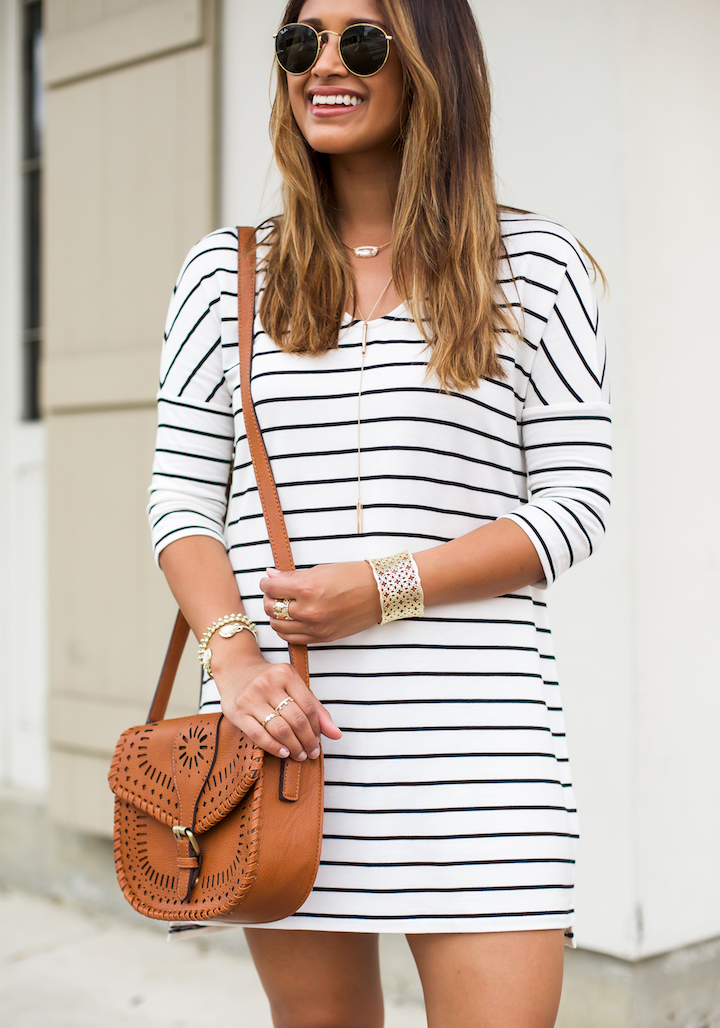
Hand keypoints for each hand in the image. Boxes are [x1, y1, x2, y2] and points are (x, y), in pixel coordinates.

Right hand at [214, 655, 340, 761]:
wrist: (236, 672)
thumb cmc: (270, 682)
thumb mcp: (294, 687)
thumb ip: (316, 709)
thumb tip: (336, 734)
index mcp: (285, 673)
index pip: (309, 707)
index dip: (317, 728)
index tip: (319, 741)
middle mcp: (267, 683)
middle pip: (296, 720)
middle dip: (307, 741)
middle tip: (311, 752)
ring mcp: (250, 697)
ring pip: (280, 729)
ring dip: (293, 747)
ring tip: (299, 754)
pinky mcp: (236, 712)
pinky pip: (258, 735)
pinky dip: (273, 747)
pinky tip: (283, 752)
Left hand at [260, 562, 381, 643]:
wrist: (379, 593)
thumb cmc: (354, 576)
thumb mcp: (320, 570)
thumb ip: (292, 576)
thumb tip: (271, 575)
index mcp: (306, 589)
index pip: (271, 588)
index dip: (266, 582)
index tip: (268, 580)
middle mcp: (308, 611)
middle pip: (270, 608)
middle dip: (269, 598)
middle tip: (274, 592)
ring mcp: (314, 627)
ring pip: (278, 626)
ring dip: (275, 615)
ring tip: (283, 606)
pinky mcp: (322, 638)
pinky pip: (292, 638)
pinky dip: (287, 629)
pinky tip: (292, 619)